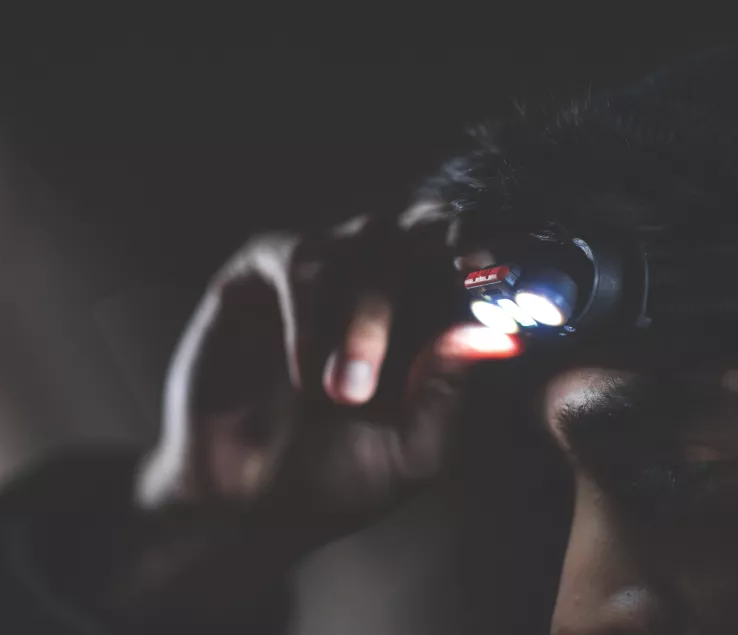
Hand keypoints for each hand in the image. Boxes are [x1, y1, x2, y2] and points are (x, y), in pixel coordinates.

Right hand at [136, 201, 520, 546]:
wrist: (243, 509)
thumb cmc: (332, 481)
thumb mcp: (409, 453)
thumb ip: (446, 393)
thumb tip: (491, 334)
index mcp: (419, 323)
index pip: (461, 263)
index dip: (482, 257)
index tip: (494, 271)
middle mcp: (370, 287)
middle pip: (418, 228)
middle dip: (438, 251)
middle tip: (454, 269)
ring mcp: (313, 279)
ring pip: (358, 243)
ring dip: (366, 315)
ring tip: (346, 393)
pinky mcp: (255, 281)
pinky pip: (295, 262)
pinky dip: (308, 315)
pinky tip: (303, 374)